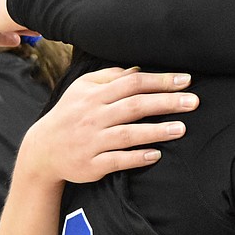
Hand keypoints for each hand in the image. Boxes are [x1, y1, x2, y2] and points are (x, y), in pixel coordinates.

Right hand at [19, 66, 199, 184]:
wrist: (41, 150)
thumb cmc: (69, 114)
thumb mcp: (82, 89)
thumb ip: (109, 77)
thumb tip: (138, 69)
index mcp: (94, 95)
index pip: (132, 83)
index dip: (160, 81)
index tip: (186, 80)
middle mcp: (94, 117)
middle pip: (134, 106)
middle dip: (166, 102)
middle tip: (193, 102)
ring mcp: (92, 142)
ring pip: (127, 135)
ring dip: (156, 131)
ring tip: (181, 128)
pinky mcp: (90, 164)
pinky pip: (116, 160)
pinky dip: (136, 157)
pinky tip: (156, 154)